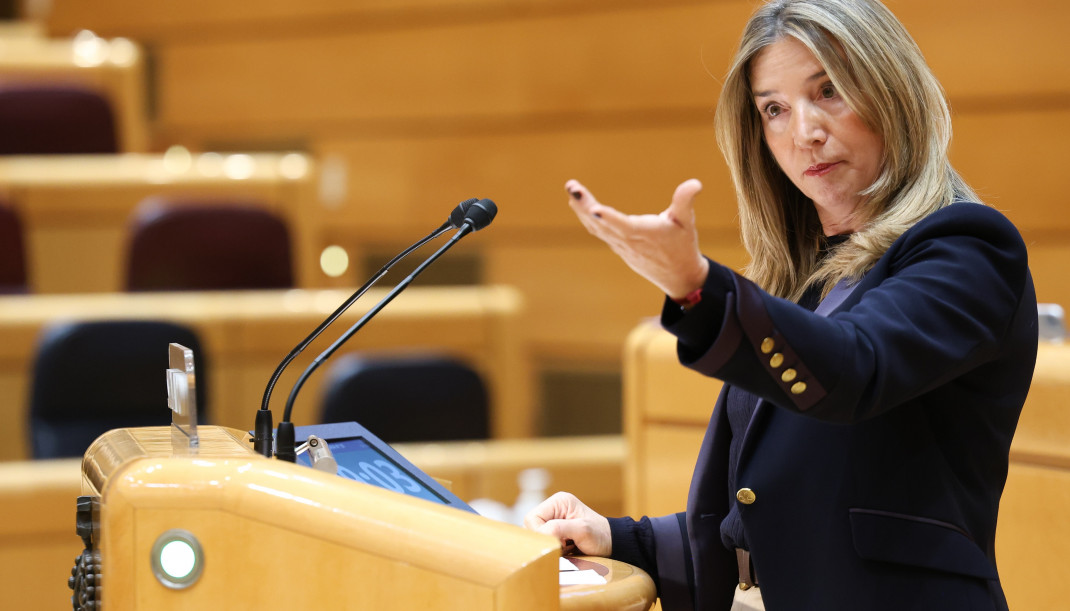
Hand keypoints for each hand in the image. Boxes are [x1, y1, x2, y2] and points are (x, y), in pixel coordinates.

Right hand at [523, 491, 610, 556]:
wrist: (612, 545)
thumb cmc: (600, 536)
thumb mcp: (582, 530)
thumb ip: (559, 528)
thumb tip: (540, 533)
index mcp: (558, 502)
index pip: (532, 518)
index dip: (540, 533)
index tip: (560, 543)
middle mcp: (553, 509)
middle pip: (531, 527)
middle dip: (545, 539)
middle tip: (563, 546)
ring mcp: (553, 520)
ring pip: (536, 536)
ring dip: (548, 545)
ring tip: (566, 548)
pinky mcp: (555, 531)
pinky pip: (543, 541)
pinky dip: (551, 548)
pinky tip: (565, 550)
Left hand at [566, 178, 709, 299]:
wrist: (678, 276)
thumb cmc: (683, 247)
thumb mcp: (687, 222)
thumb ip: (685, 201)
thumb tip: (695, 183)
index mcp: (644, 234)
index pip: (623, 225)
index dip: (608, 217)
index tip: (593, 208)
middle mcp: (628, 241)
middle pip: (601, 224)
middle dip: (584, 205)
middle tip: (571, 187)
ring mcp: (620, 246)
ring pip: (596, 228)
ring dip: (581, 210)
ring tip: (572, 193)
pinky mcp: (618, 248)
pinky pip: (599, 232)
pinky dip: (588, 219)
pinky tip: (580, 207)